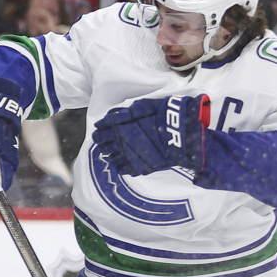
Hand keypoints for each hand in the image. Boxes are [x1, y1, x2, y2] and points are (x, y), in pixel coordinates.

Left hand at [91, 94, 211, 176]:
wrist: (177, 132)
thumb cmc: (160, 115)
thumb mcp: (140, 106)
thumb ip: (124, 113)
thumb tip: (110, 116)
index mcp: (118, 126)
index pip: (99, 131)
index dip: (99, 130)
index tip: (100, 129)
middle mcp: (118, 142)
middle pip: (102, 145)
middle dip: (102, 142)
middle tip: (105, 141)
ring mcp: (126, 156)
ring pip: (110, 157)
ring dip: (110, 154)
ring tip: (115, 152)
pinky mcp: (136, 167)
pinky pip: (121, 169)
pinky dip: (120, 165)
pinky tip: (123, 162)